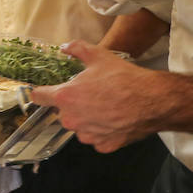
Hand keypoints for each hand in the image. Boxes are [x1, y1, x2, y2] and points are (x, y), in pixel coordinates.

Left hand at [29, 41, 162, 151]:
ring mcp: (87, 135)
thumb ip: (76, 49)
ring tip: (106, 106)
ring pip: (80, 126)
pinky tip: (115, 119)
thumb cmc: (124, 78)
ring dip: (87, 118)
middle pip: (63, 112)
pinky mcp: (102, 145)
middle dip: (73, 104)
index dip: (41, 92)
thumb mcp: (98, 56)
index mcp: (65, 97)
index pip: (39, 96)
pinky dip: (103, 130)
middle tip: (92, 94)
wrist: (152, 100)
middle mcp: (71, 119)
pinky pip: (96, 138)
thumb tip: (65, 47)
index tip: (43, 91)